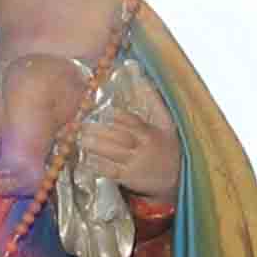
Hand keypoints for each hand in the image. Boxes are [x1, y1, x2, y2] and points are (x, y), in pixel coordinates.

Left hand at [77, 93, 180, 210]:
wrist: (176, 177)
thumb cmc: (168, 147)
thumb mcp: (167, 123)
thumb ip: (154, 101)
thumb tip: (143, 79)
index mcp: (150, 132)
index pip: (132, 121)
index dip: (117, 116)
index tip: (101, 111)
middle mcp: (142, 147)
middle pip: (118, 136)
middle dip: (99, 130)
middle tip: (81, 125)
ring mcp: (135, 163)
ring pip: (112, 153)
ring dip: (95, 146)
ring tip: (80, 139)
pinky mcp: (129, 178)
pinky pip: (111, 171)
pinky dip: (98, 166)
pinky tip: (87, 160)